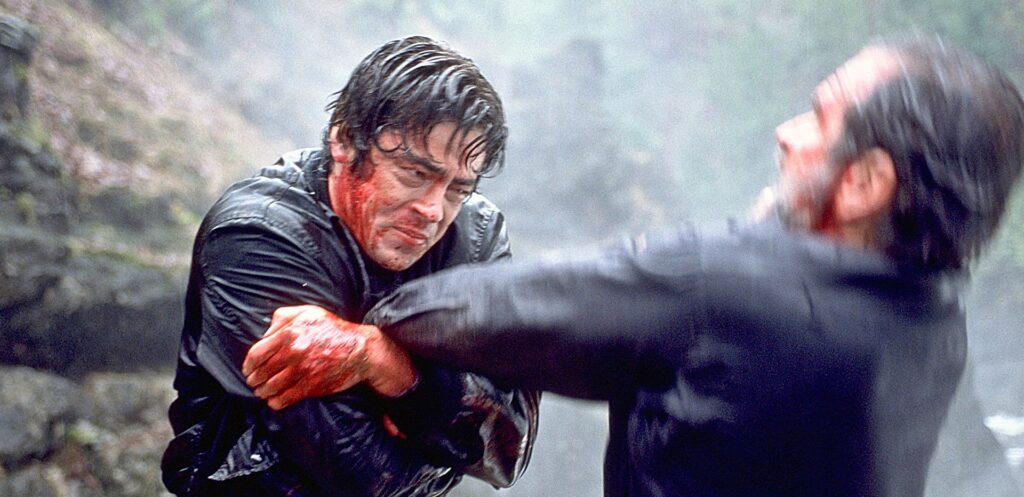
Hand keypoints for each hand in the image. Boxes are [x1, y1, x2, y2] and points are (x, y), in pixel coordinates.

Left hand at [242, 305, 416, 409]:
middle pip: (261, 372)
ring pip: (270, 387)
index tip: (248, 369)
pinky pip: (284, 399)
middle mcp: (293, 352)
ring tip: (262, 392)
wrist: (360, 350)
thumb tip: (265, 333)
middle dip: (254, 380)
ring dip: (262, 392)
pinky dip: (275, 402)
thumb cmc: (333, 329)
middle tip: (254, 382)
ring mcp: (302, 371)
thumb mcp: (308, 313)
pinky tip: (274, 401)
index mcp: (289, 333)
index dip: (248, 364)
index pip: (256, 353)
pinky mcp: (311, 386)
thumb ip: (283, 318)